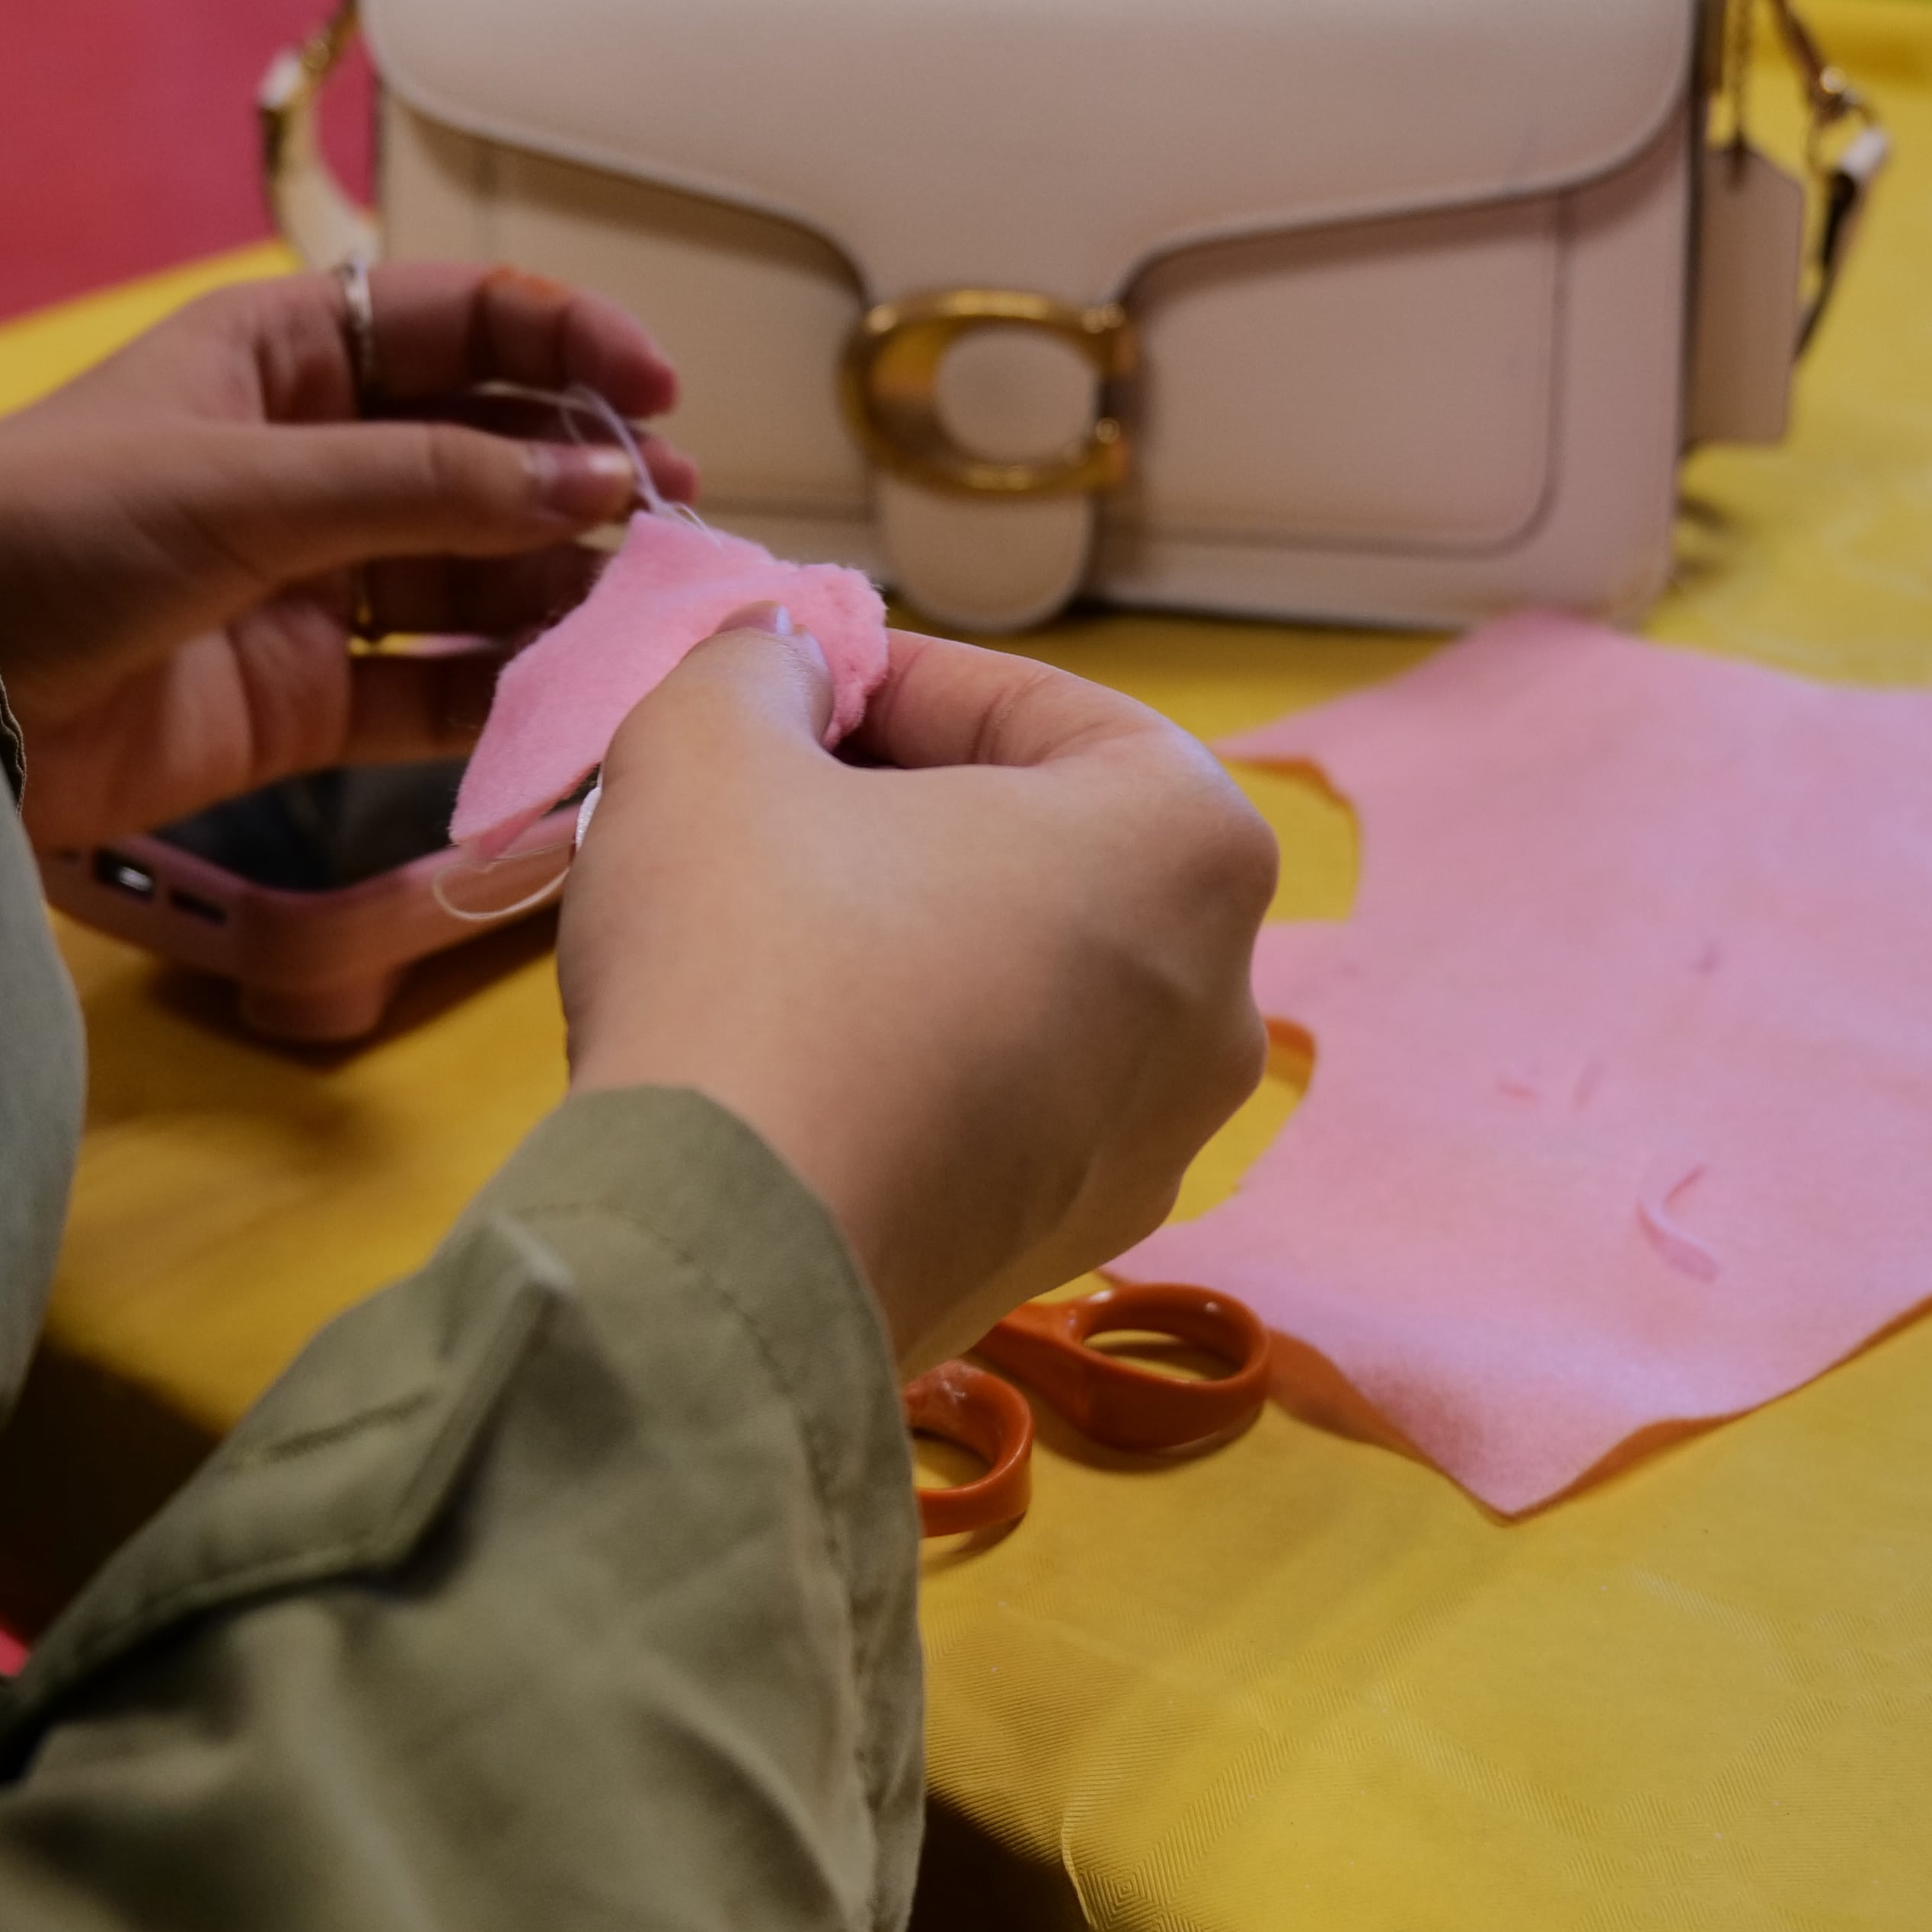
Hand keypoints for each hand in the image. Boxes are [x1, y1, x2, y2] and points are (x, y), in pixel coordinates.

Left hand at [0, 263, 696, 853]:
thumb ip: (430, 486)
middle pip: (487, 453)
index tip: (660, 391)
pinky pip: (437, 685)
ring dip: (565, 586)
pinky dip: (513, 690)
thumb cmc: (47, 533)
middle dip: (585, 475)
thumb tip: (600, 480)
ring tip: (652, 607)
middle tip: (674, 515)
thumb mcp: (244, 483)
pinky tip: (586, 691)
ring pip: (476, 573)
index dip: (565, 344)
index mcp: (280, 357)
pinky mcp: (303, 699)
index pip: (459, 324)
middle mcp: (309, 461)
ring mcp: (310, 583)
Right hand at [559, 620, 1278, 1366]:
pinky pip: (995, 1107)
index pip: (1032, 707)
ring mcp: (1157, 1146)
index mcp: (1192, 844)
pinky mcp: (1071, 1250)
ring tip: (755, 935)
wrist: (722, 1269)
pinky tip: (788, 1065)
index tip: (783, 691)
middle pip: (1041, 849)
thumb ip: (759, 665)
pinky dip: (909, 1065)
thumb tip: (782, 662)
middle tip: (756, 804)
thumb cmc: (750, 965)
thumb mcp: (711, 742)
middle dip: (900, 812)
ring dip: (903, 939)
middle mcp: (1219, 1002)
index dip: (885, 679)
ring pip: (1019, 985)